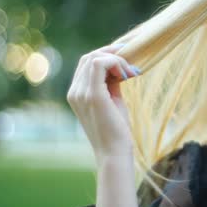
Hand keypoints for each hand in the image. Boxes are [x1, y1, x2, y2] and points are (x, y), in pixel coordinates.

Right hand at [66, 43, 141, 160]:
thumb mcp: (113, 100)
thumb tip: (118, 67)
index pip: (86, 63)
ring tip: (132, 73)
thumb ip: (111, 83)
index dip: (106, 56)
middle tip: (132, 65)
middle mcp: (74, 92)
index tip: (127, 62)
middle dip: (112, 54)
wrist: (114, 152)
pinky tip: (128, 75)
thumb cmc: (116, 129)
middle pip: (89, 57)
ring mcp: (81, 93)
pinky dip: (116, 63)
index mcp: (76, 93)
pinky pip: (100, 64)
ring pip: (94, 58)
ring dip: (117, 60)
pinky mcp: (93, 95)